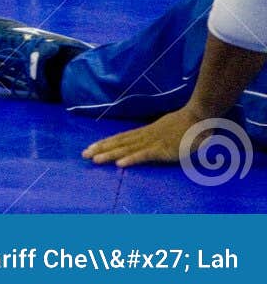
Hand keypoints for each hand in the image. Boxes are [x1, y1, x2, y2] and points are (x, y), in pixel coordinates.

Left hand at [83, 105, 206, 166]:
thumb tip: (150, 143)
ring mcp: (153, 143)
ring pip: (126, 149)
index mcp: (145, 132)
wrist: (199, 118)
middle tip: (83, 154)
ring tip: (94, 159)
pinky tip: (119, 164)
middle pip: (119, 143)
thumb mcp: (168, 131)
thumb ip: (158, 138)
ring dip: (109, 154)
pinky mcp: (162, 150)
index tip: (91, 147)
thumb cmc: (187, 126)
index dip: (105, 143)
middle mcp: (145, 136)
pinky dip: (131, 159)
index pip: (121, 138)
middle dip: (101, 149)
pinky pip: (144, 155)